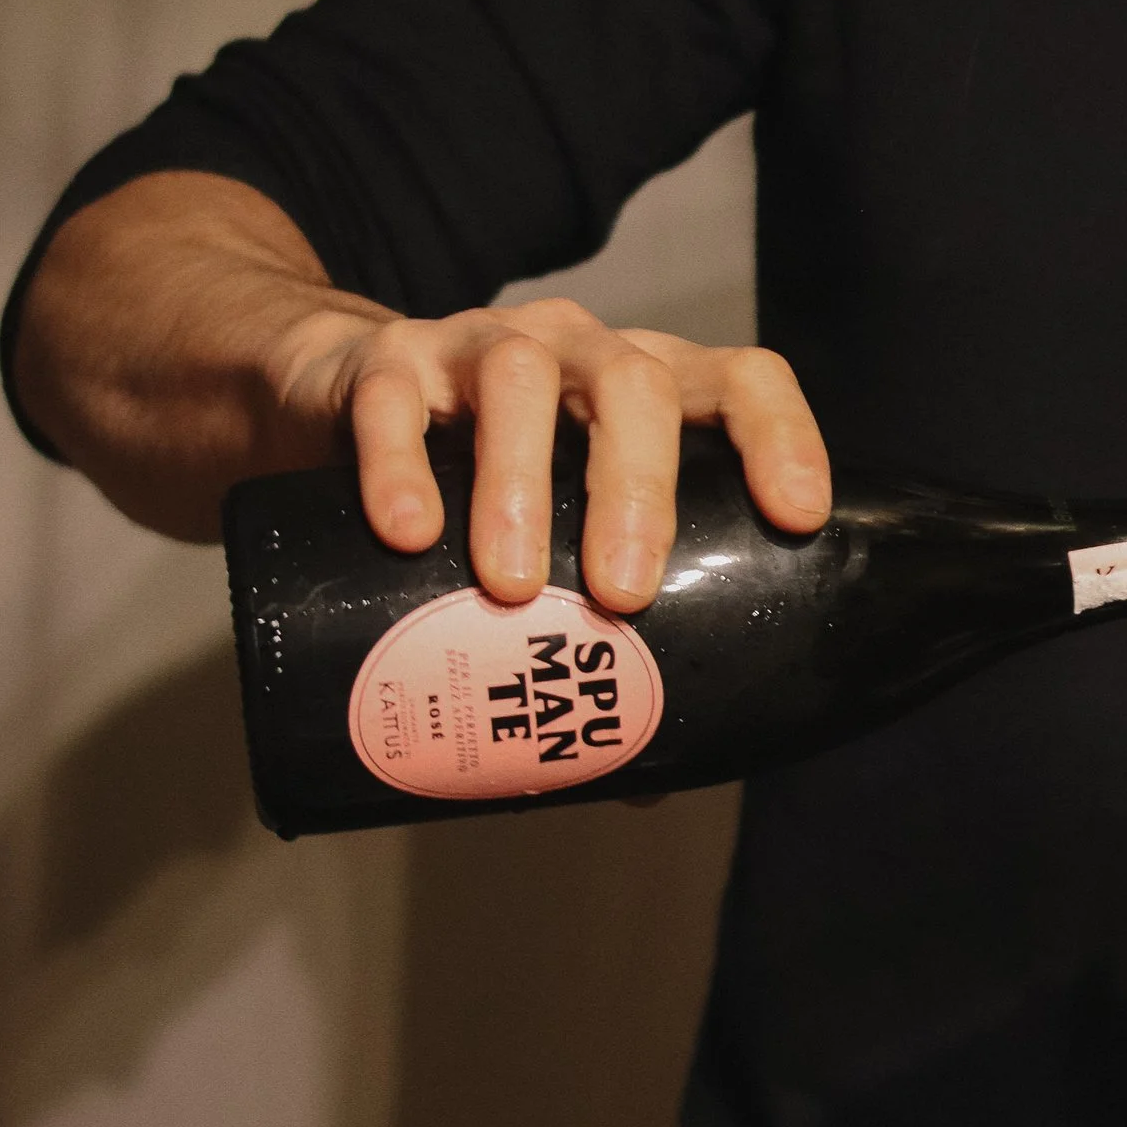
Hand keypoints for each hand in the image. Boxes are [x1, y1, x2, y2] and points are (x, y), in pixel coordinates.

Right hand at [267, 291, 830, 611]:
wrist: (331, 400)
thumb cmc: (479, 481)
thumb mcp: (553, 534)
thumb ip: (597, 628)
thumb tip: (644, 779)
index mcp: (643, 389)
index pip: (739, 381)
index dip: (780, 436)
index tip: (795, 518)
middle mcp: (574, 352)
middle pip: (632, 383)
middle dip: (638, 488)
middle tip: (622, 594)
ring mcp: (477, 346)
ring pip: (518, 380)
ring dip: (519, 483)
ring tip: (511, 585)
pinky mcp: (383, 366)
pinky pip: (394, 402)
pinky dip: (404, 466)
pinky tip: (410, 534)